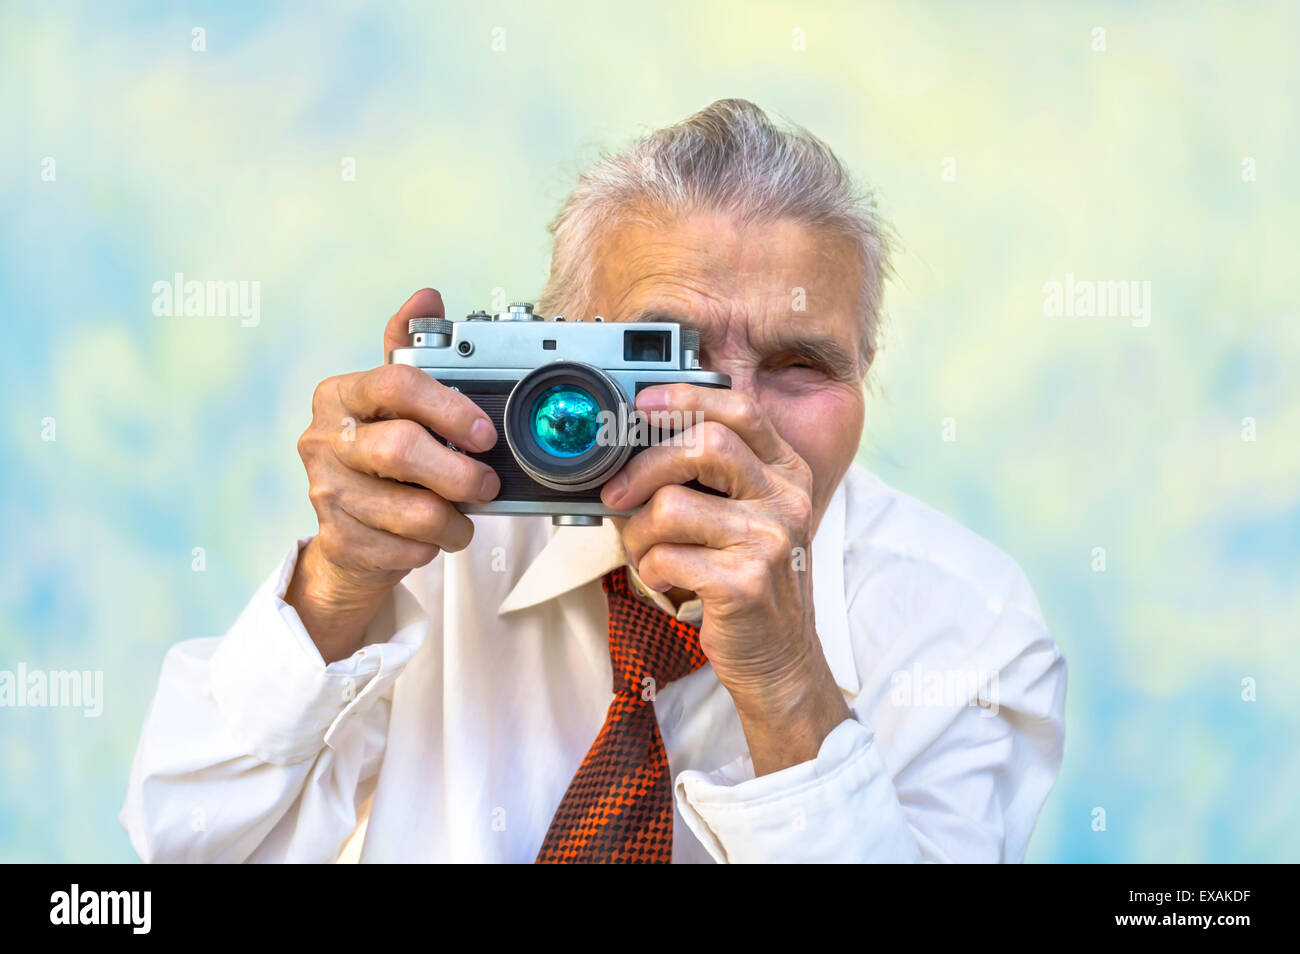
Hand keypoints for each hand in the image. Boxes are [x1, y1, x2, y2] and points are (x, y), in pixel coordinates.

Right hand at [286, 289, 500, 661]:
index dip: (450, 408)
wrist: (350, 536)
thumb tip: (427, 295)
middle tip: (486, 483)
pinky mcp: (338, 540)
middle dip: (459, 472)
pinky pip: (406, 548)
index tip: (485, 432)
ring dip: (453, 520)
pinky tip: (432, 537)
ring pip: (412, 511)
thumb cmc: (383, 460)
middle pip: (402, 450)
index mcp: (341, 396)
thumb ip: (412, 353)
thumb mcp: (396, 404)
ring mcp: (326, 493)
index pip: (396, 384)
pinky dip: (433, 547)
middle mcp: (325, 440)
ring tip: (463, 516)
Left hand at [602, 384, 850, 774]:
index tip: (642, 405)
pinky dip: (650, 570)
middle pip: (703, 447)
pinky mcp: (744, 583)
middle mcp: (786, 500)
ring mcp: (769, 541)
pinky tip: (666, 581)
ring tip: (645, 553)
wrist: (779, 659)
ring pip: (672, 506)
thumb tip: (633, 445)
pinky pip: (666, 556)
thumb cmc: (750, 583)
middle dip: (643, 466)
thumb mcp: (747, 519)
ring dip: (638, 533)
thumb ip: (712, 478)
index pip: (740, 411)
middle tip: (616, 493)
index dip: (686, 399)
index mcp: (786, 473)